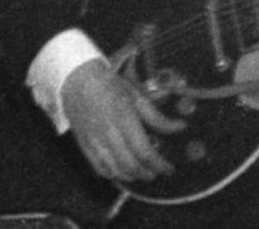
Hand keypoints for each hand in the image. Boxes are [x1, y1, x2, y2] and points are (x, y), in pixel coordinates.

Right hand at [60, 58, 184, 181]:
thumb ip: (158, 117)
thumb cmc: (111, 87)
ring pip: (115, 171)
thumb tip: (181, 127)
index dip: (159, 165)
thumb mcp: (138, 97)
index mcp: (125, 120)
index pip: (145, 152)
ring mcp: (95, 142)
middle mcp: (109, 134)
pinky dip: (113, 175)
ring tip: (142, 173)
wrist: (78, 81)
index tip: (169, 168)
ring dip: (131, 177)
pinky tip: (122, 172)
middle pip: (131, 166)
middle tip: (157, 172)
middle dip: (147, 173)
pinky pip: (99, 168)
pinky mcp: (84, 146)